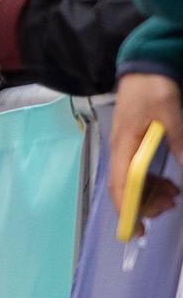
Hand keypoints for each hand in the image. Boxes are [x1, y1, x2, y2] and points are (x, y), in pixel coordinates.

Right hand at [106, 73, 182, 231]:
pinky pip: (138, 173)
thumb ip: (178, 142)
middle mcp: (120, 151)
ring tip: (174, 195)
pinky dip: (153, 184)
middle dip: (145, 204)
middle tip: (171, 206)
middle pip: (124, 188)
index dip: (127, 209)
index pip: (119, 184)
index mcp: (124, 145)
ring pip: (132, 183)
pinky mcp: (134, 145)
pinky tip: (169, 183)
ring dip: (151, 195)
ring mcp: (126, 148)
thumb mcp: (171, 114)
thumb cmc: (153, 89)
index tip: (139, 230)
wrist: (145, 67)